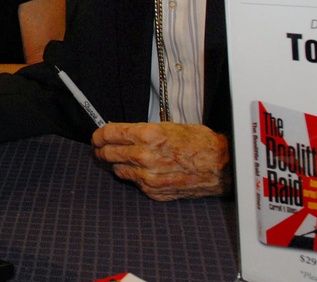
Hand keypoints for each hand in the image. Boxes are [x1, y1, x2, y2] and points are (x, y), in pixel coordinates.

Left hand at [92, 122, 230, 200]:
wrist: (220, 167)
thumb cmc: (198, 143)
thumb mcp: (168, 126)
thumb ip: (141, 131)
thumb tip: (119, 133)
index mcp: (148, 135)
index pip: (109, 134)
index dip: (98, 134)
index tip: (95, 136)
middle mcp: (145, 156)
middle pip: (108, 153)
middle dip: (100, 150)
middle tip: (99, 148)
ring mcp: (148, 176)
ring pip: (118, 169)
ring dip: (115, 163)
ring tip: (118, 158)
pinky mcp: (153, 191)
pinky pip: (134, 182)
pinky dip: (134, 176)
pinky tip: (141, 170)